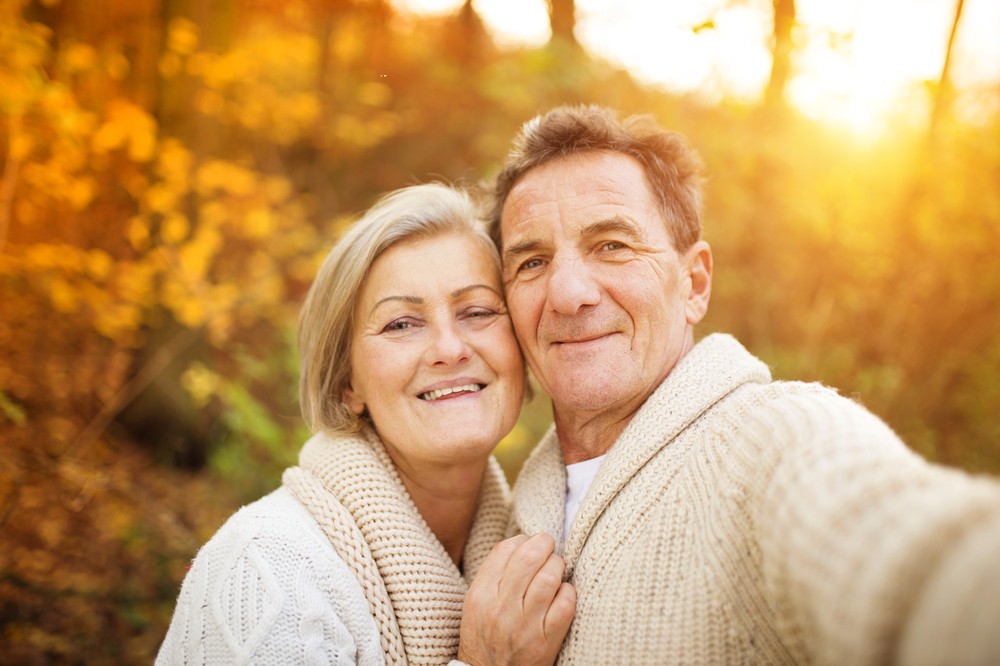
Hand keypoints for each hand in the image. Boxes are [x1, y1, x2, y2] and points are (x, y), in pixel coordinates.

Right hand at [458, 533, 576, 665]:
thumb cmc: (484, 637)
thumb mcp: (476, 604)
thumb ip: (494, 575)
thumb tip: (523, 543)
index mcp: (480, 595)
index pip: (505, 550)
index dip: (523, 539)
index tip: (530, 542)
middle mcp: (501, 609)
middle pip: (528, 559)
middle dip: (544, 544)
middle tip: (549, 545)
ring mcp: (524, 627)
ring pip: (549, 579)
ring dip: (558, 566)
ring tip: (557, 568)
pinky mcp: (545, 643)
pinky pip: (565, 605)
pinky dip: (569, 592)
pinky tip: (564, 593)